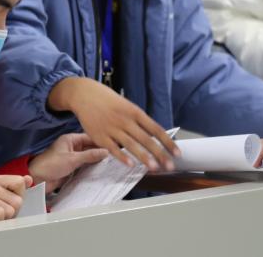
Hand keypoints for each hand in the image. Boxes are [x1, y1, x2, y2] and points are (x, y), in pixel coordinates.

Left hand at [29, 133, 108, 187]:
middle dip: (100, 150)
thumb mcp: (72, 159)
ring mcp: (72, 157)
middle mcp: (72, 147)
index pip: (89, 137)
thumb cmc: (50, 165)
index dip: (101, 141)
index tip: (113, 144)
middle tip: (114, 154)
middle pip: (90, 146)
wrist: (38, 180)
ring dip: (97, 159)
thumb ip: (90, 155)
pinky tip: (100, 169)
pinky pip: (85, 165)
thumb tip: (105, 151)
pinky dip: (92, 166)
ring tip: (111, 161)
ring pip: (88, 156)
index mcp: (70, 139)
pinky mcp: (71, 167)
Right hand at [48, 77, 179, 170]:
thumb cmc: (108, 101)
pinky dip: (122, 157)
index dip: (168, 142)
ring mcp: (112, 128)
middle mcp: (126, 120)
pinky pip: (113, 149)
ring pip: (131, 145)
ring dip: (144, 157)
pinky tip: (131, 165)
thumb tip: (153, 135)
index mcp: (135, 112)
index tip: (177, 153)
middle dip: (160, 154)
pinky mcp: (100, 136)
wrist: (85, 94)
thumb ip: (139, 121)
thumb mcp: (127, 106)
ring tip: (154, 168)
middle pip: (146, 139)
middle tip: (170, 166)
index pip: (156, 129)